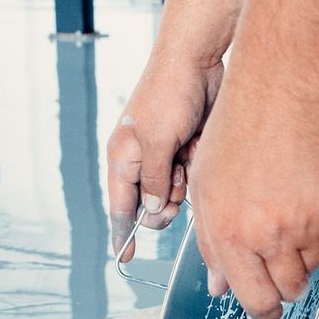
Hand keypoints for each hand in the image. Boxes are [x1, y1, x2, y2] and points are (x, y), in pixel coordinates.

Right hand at [106, 48, 222, 256]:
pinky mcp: (187, 149)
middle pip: (151, 205)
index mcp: (122, 156)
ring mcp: (165, 155)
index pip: (119, 206)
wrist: (198, 59)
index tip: (125, 258)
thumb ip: (154, 181)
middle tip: (177, 185)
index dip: (121, 234)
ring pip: (175, 193)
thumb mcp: (158, 140)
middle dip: (166, 202)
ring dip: (184, 183)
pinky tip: (197, 145)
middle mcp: (140, 159)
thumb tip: (152, 211)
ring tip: (187, 155)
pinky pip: (193, 176)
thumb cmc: (169, 91)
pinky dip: (196, 167)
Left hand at [187, 74, 318, 318]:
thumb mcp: (205, 189)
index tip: (268, 314)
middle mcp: (268, 235)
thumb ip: (212, 243)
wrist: (279, 90)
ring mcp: (304, 222)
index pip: (253, 299)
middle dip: (284, 283)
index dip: (264, 313)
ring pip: (312, 264)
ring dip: (301, 253)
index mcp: (230, 234)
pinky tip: (302, 196)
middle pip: (288, 290)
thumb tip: (219, 285)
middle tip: (279, 261)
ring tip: (287, 215)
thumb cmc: (236, 130)